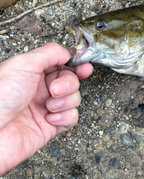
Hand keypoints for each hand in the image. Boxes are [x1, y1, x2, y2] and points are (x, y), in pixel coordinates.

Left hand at [0, 42, 92, 174]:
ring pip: (75, 98)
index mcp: (32, 72)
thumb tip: (69, 51)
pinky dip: (65, 117)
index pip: (62, 63)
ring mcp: (46, 108)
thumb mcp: (23, 64)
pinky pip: (72, 118)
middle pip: (72, 80)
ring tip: (48, 107)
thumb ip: (50, 53)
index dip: (75, 64)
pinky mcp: (51, 127)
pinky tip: (50, 118)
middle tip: (55, 90)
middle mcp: (39, 89)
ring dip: (65, 102)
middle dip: (69, 84)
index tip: (84, 67)